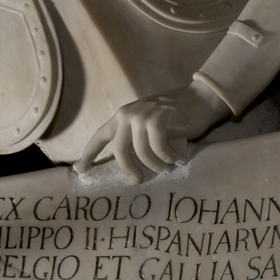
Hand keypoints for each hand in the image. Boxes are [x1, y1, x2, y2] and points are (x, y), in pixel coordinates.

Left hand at [75, 79, 229, 182]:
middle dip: (128, 169)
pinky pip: (159, 148)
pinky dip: (168, 158)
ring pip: (141, 151)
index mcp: (122, 117)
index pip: (100, 136)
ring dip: (155, 165)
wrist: (200, 99)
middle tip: (137, 181)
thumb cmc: (176, 116)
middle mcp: (128, 114)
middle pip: (119, 150)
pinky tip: (178, 160)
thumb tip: (128, 167)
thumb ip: (136, 139)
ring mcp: (143, 115)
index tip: (79, 171)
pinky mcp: (159, 118)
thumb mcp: (149, 125)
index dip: (89, 154)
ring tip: (166, 169)